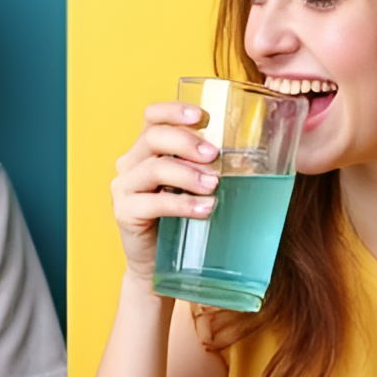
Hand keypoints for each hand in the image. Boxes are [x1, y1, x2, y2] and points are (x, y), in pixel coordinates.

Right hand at [110, 101, 219, 280]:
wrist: (158, 266)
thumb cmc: (181, 221)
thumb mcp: (194, 188)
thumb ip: (209, 169)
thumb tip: (252, 159)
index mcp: (146, 150)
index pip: (153, 117)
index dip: (175, 111)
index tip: (203, 117)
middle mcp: (130, 163)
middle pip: (154, 137)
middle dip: (187, 142)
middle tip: (214, 155)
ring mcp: (124, 187)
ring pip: (154, 168)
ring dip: (188, 174)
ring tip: (214, 185)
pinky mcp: (124, 212)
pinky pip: (152, 202)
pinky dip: (182, 204)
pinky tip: (204, 208)